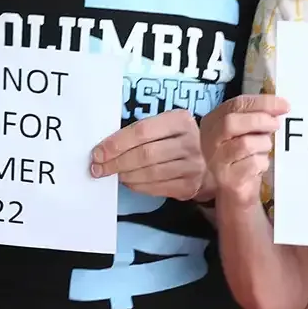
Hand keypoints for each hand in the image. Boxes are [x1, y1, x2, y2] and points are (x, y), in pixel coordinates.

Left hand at [92, 109, 207, 199]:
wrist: (211, 156)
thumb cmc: (177, 137)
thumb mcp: (165, 124)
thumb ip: (141, 132)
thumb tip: (106, 148)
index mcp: (180, 120)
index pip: (142, 131)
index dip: (116, 143)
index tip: (97, 153)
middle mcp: (190, 143)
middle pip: (145, 154)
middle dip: (116, 162)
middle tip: (98, 168)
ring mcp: (192, 166)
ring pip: (150, 173)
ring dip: (125, 175)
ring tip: (112, 174)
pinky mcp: (190, 186)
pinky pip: (157, 188)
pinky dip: (138, 186)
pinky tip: (128, 182)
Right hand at [198, 94, 289, 208]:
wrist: (235, 192)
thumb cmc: (243, 157)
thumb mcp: (248, 132)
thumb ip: (259, 117)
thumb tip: (281, 106)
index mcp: (213, 121)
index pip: (236, 104)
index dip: (262, 102)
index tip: (284, 105)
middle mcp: (209, 139)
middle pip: (231, 122)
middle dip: (259, 120)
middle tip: (276, 124)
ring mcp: (216, 160)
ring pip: (245, 144)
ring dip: (263, 144)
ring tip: (264, 150)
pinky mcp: (227, 178)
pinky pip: (252, 164)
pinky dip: (262, 163)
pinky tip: (259, 165)